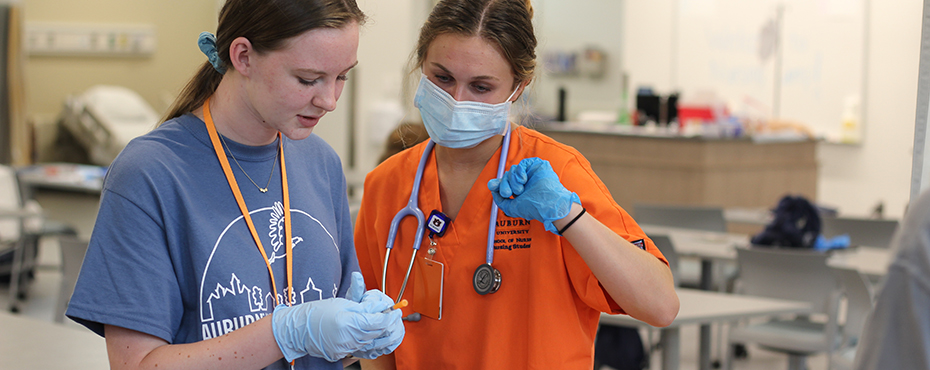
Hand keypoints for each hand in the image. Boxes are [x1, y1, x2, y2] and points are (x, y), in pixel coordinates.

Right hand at [272, 272, 404, 361]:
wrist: (300, 328)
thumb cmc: (318, 312)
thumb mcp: (343, 303)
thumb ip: (365, 306)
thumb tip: (382, 306)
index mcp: (348, 322)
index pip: (377, 322)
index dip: (389, 316)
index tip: (395, 310)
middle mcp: (347, 338)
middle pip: (376, 333)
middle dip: (385, 324)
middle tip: (390, 314)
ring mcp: (345, 348)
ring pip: (371, 342)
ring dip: (377, 332)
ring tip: (377, 322)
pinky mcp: (342, 354)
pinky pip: (361, 348)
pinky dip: (367, 340)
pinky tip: (366, 333)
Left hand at [487, 157, 579, 233]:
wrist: (548, 204)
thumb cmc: (533, 208)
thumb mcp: (511, 208)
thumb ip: (500, 200)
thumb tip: (493, 190)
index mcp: (520, 190)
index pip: (505, 182)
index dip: (497, 183)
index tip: (492, 186)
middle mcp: (525, 181)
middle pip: (507, 175)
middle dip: (505, 184)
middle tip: (508, 193)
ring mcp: (531, 173)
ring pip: (513, 169)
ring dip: (513, 181)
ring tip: (520, 190)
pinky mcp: (537, 165)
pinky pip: (522, 164)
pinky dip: (519, 172)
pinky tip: (524, 180)